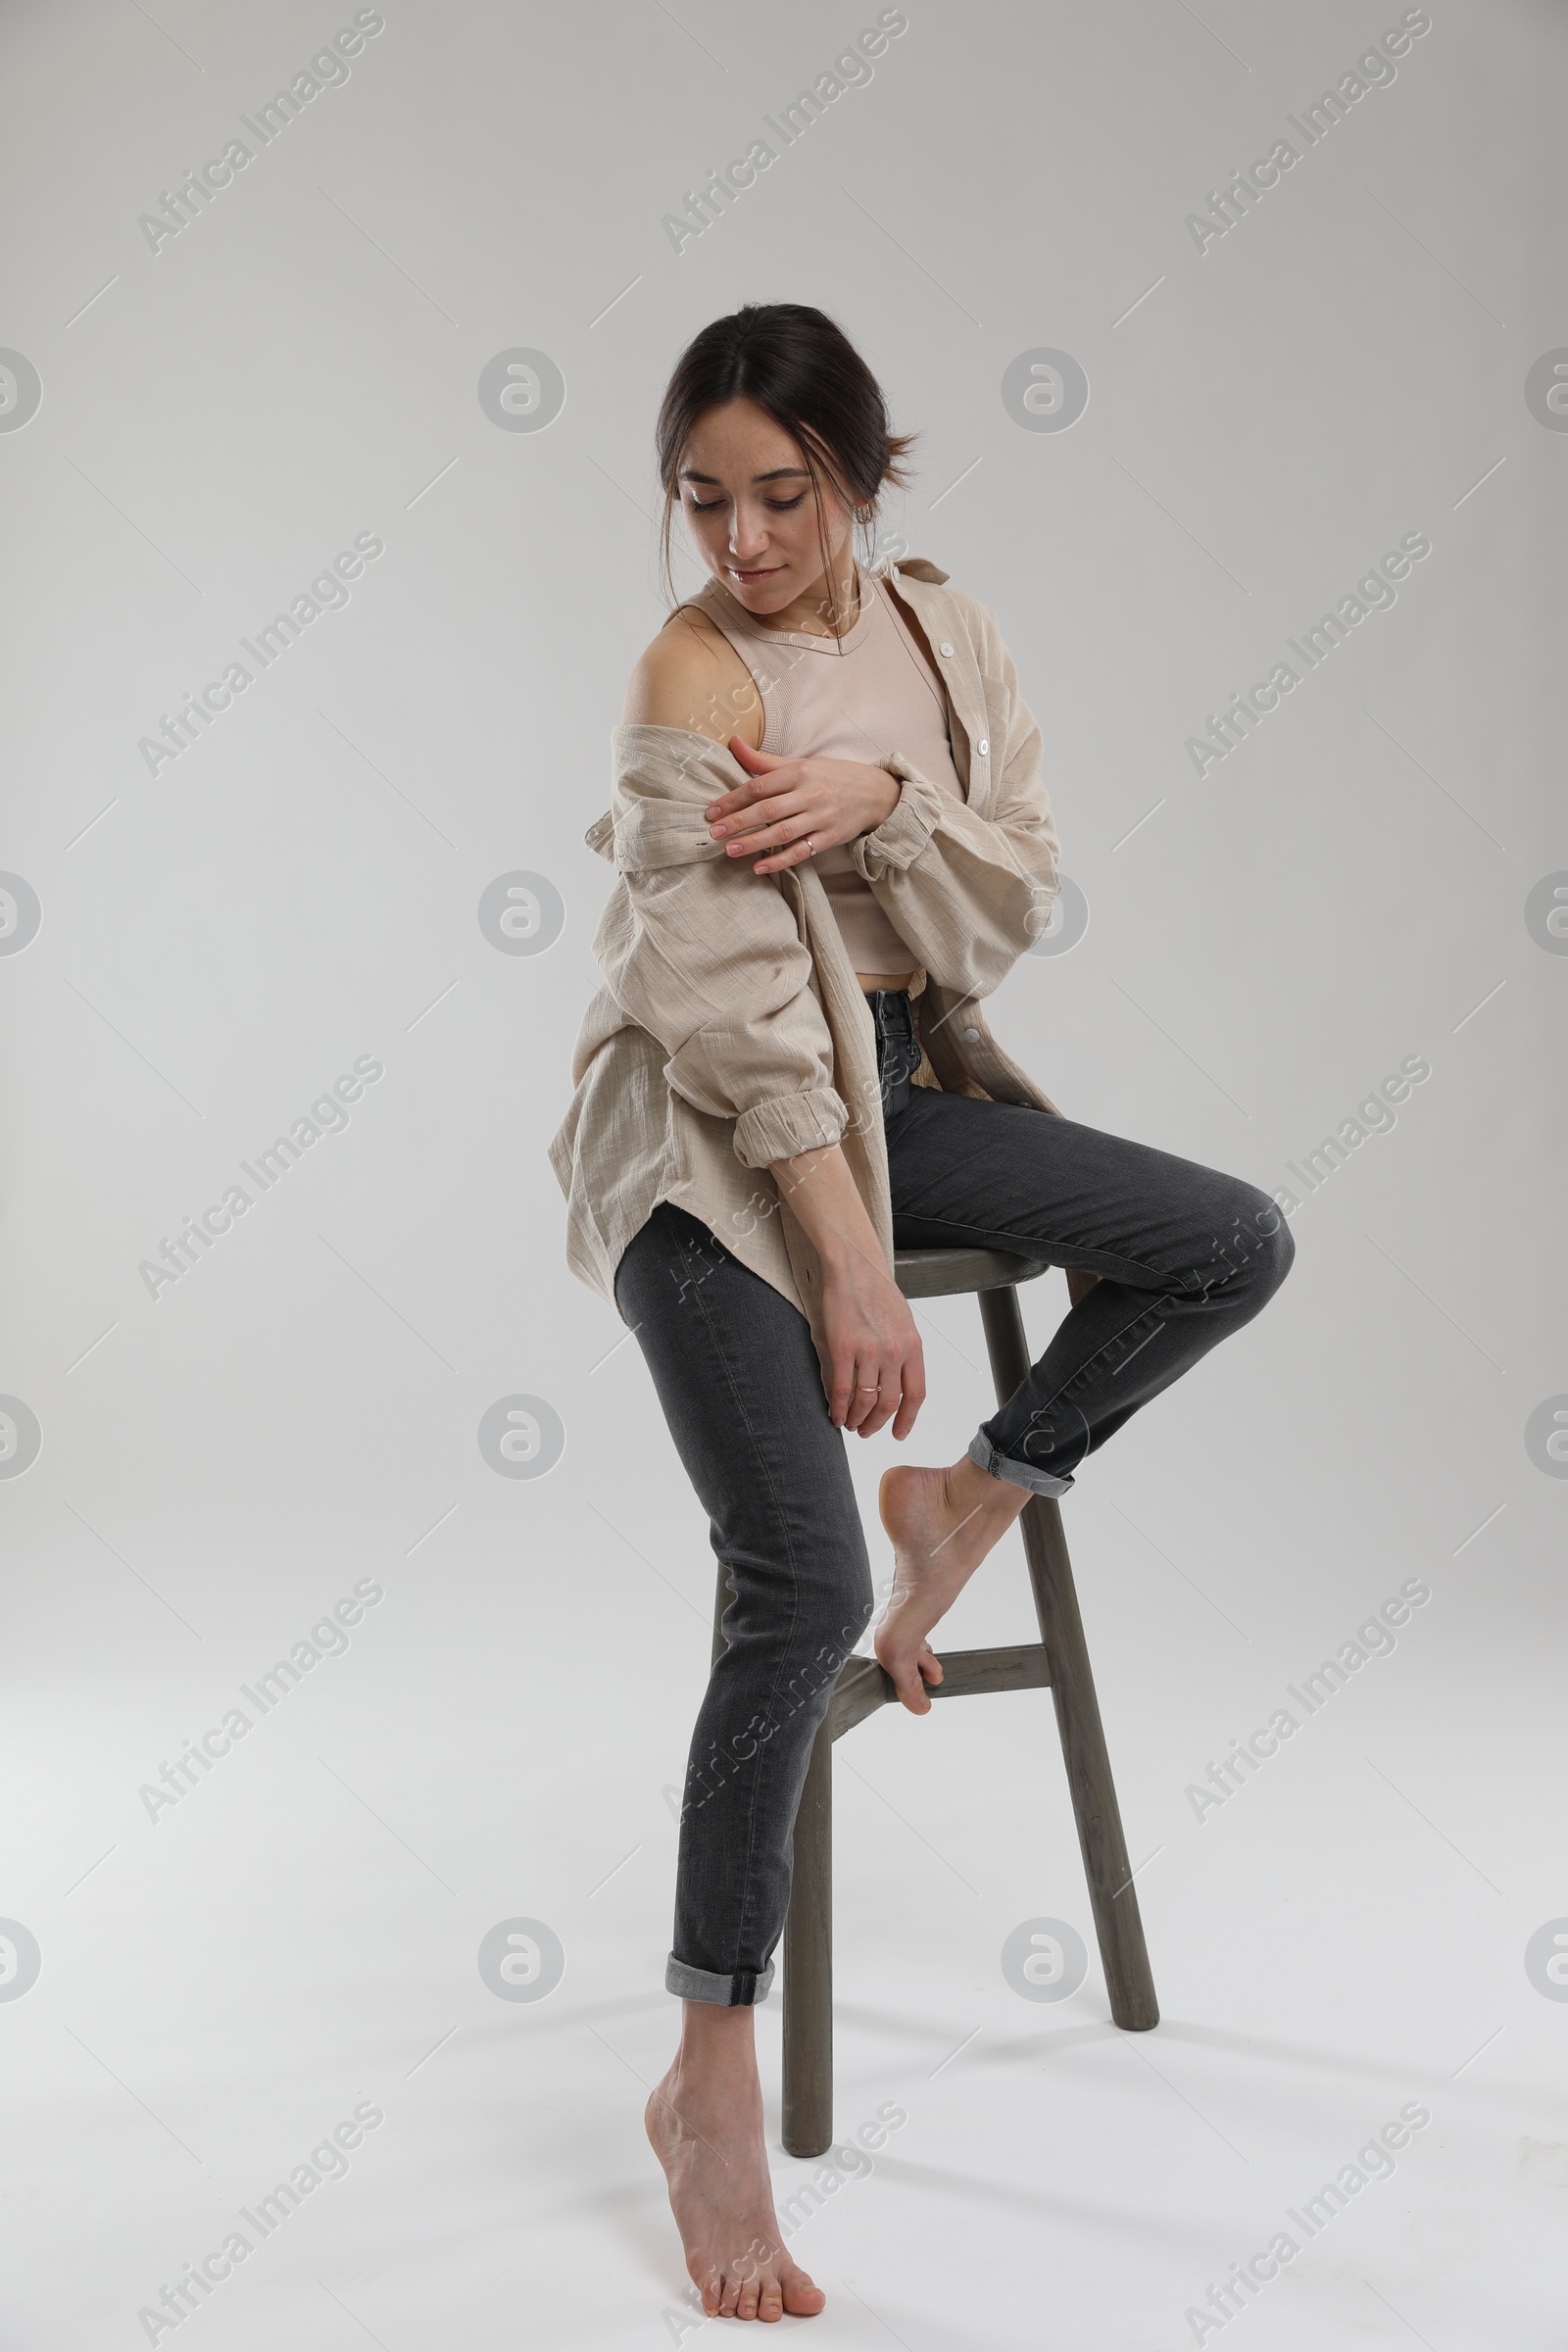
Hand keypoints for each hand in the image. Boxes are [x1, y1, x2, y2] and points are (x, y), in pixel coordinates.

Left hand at [707, 735, 900, 874]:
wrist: (876, 793)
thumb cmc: (832, 776)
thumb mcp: (801, 763)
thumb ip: (765, 760)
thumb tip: (732, 742)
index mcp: (799, 772)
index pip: (759, 786)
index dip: (733, 799)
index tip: (712, 811)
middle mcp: (810, 794)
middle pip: (768, 810)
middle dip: (739, 822)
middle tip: (714, 832)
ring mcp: (821, 817)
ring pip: (782, 832)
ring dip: (754, 843)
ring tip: (730, 850)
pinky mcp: (830, 838)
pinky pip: (802, 852)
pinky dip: (780, 861)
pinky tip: (759, 867)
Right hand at [818, 1250, 925, 1439]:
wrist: (854, 1267)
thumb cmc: (877, 1291)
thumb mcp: (904, 1323)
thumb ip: (904, 1353)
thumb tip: (898, 1382)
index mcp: (913, 1347)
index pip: (915, 1395)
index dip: (907, 1419)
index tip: (899, 1433)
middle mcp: (894, 1352)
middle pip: (889, 1403)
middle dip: (877, 1424)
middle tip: (867, 1431)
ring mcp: (868, 1351)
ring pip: (865, 1401)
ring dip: (857, 1419)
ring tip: (851, 1425)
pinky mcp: (842, 1347)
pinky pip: (841, 1389)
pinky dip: (838, 1407)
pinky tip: (835, 1414)